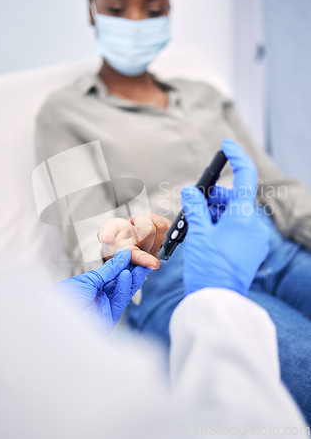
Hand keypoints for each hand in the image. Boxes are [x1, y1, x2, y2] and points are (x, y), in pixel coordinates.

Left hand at [52, 249, 150, 333]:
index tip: (137, 254)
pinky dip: (124, 287)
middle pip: (122, 283)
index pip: (114, 275)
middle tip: (147, 260)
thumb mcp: (88, 280)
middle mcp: (101, 298)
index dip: (126, 265)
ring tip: (141, 265)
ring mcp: (106, 308)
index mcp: (94, 287)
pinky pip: (120, 301)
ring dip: (133, 278)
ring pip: (124, 291)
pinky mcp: (109, 318)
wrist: (53, 320)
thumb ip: (108, 270)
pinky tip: (127, 275)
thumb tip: (123, 255)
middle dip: (135, 271)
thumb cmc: (64, 299)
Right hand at [98, 213, 171, 268]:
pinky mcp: (168, 241)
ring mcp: (159, 249)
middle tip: (133, 223)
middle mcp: (146, 255)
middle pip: (150, 231)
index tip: (155, 264)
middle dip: (140, 220)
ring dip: (149, 219)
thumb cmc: (116, 235)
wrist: (125, 235)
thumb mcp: (106, 231)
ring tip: (140, 224)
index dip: (146, 260)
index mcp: (130, 254)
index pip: (139, 258)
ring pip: (160, 226)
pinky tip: (149, 224)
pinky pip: (167, 224)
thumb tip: (105, 239)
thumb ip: (105, 233)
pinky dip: (157, 219)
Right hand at [181, 139, 269, 296]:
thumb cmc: (207, 268)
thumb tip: (190, 191)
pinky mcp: (251, 250)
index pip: (246, 177)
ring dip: (217, 211)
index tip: (226, 146)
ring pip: (237, 213)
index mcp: (244, 218)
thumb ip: (195, 208)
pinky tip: (206, 231)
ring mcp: (255, 240)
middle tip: (196, 200)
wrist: (216, 301)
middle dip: (216, 195)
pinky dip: (223, 224)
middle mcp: (255, 226)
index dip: (236, 157)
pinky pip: (239, 228)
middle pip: (237, 197)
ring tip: (197, 220)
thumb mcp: (197, 233)